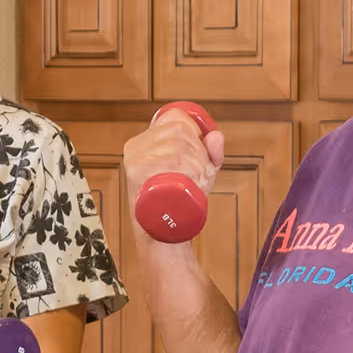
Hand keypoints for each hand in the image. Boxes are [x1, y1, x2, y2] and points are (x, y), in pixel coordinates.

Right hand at [122, 106, 224, 228]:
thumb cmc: (177, 204)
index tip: (198, 151)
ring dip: (197, 164)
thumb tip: (216, 136)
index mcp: (144, 141)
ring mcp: (135, 161)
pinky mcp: (137, 174)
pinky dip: (189, 171)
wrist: (162, 235)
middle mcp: (136, 147)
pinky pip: (171, 161)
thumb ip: (210, 154)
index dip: (194, 130)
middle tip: (200, 172)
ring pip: (178, 146)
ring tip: (195, 181)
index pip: (174, 117)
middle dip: (199, 150)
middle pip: (179, 130)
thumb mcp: (197, 173)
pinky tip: (191, 182)